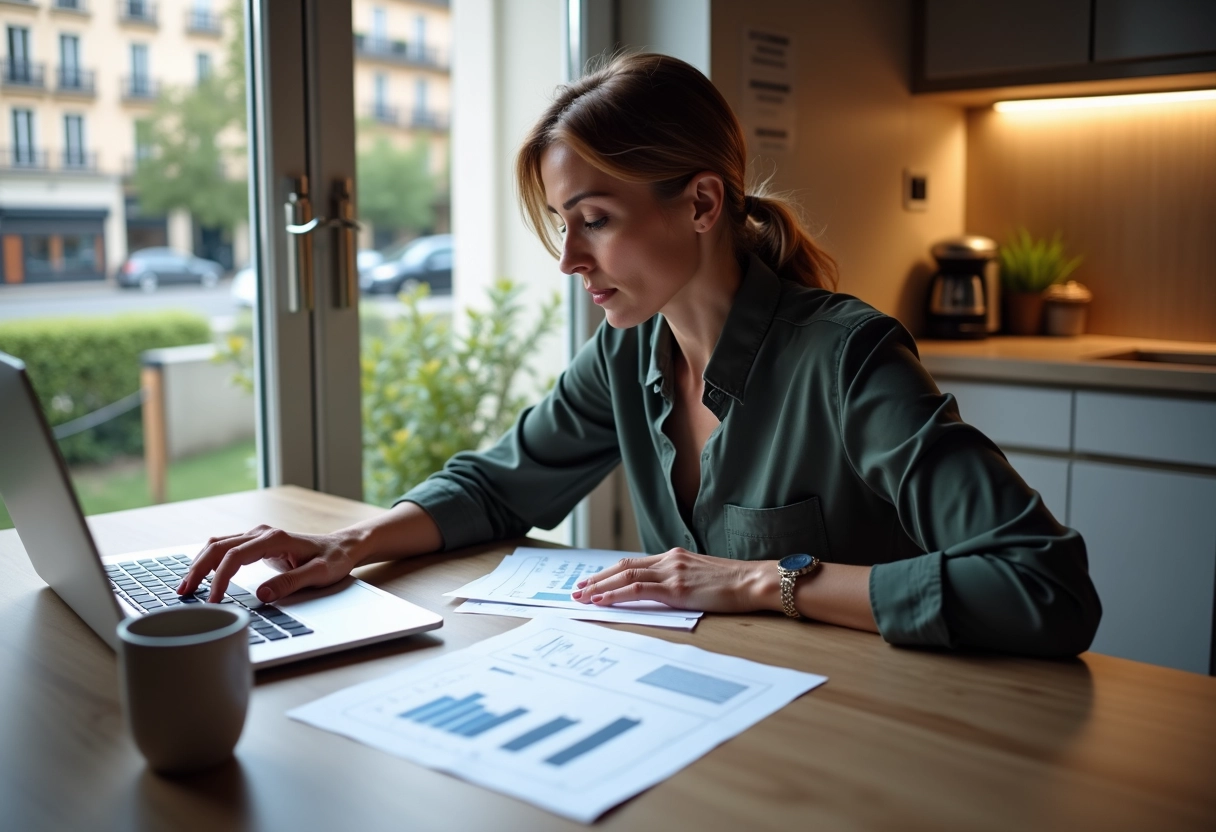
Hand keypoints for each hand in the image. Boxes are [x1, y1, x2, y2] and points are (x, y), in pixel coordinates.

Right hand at [178, 525, 361, 604]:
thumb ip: (292, 583)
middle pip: (218, 546)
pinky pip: (225, 548)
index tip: (214, 600)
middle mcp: (262, 533)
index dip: (220, 578)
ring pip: (218, 545)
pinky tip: (201, 577)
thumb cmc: (333, 559)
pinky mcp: (255, 543)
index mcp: (275, 539)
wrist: (342, 546)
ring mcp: (257, 536)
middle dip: (198, 569)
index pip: (235, 556)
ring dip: (199, 564)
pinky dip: (209, 561)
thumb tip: (262, 594)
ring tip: (186, 587)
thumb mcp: (319, 574)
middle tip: (184, 593)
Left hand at [571, 548, 778, 612]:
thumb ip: (681, 581)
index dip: (610, 572)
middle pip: (623, 566)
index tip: (592, 582)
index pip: (634, 562)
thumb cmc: (735, 584)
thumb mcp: (702, 577)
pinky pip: (638, 589)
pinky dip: (616, 594)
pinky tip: (602, 601)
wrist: (754, 581)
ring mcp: (672, 572)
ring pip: (625, 575)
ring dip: (599, 587)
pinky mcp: (676, 588)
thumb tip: (664, 594)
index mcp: (675, 557)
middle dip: (597, 579)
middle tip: (576, 590)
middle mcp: (669, 560)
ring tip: (581, 597)